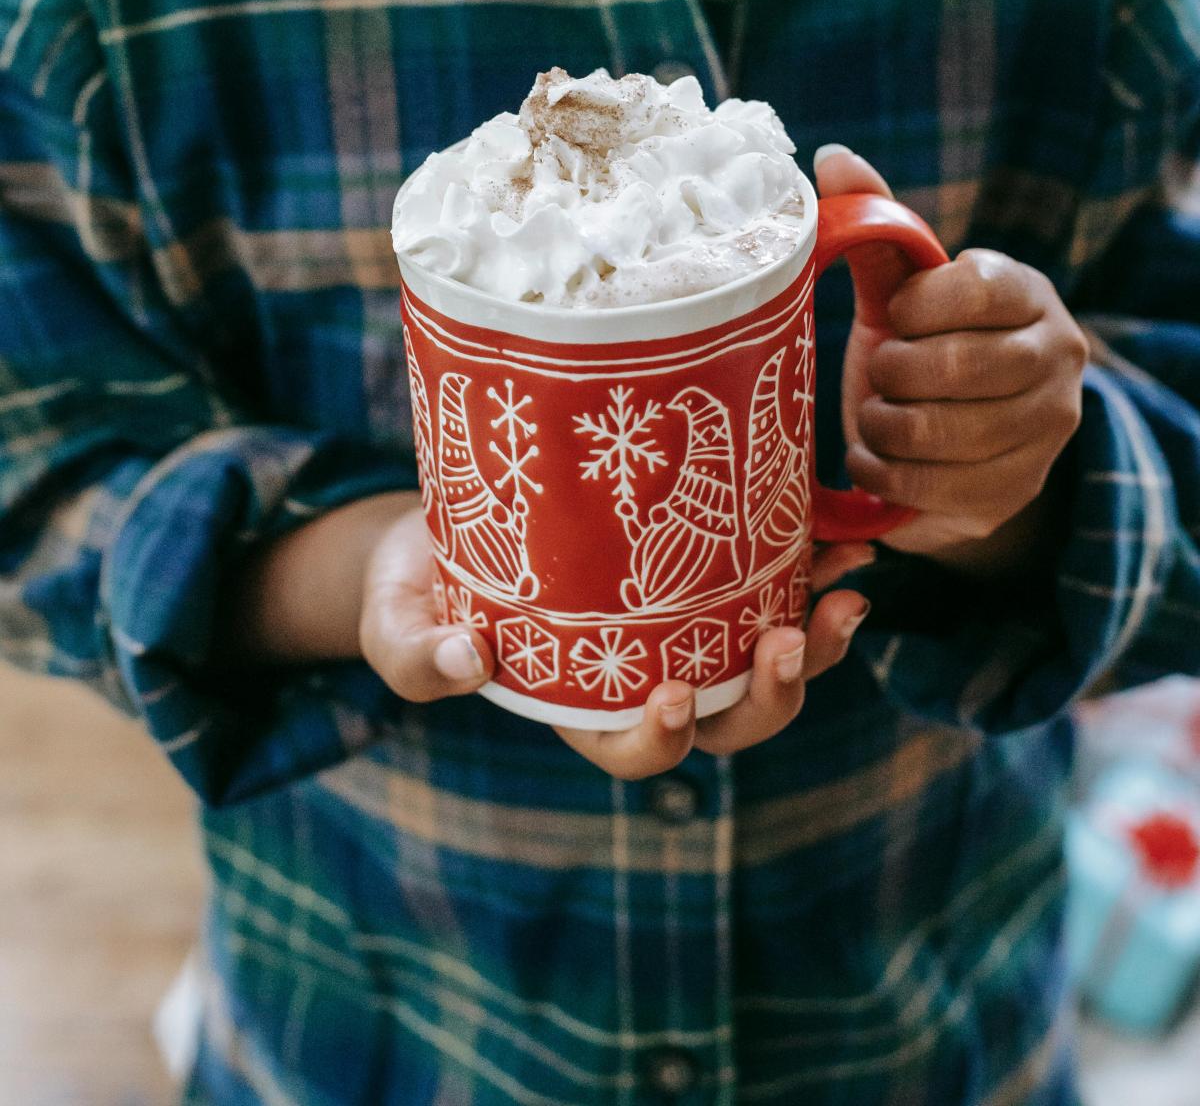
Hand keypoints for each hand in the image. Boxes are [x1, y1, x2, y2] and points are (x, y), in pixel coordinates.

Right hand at [361, 510, 872, 778]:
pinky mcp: (703, 568)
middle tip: (789, 638)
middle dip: (774, 692)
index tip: (677, 696)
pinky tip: (843, 532)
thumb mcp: (396, 624)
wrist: (442, 525)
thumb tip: (463, 662)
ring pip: (768, 659)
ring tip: (848, 589)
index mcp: (580, 709)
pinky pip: (770, 583)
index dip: (665, 739)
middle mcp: (644, 678)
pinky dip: (811, 565)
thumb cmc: (416, 593)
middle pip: (730, 719)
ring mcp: (682, 626)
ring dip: (816, 637)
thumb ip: (415, 655)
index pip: (636, 750)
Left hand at [815, 147, 1088, 573]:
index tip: (892, 317)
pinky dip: (887, 475)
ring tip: (873, 418)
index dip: (915, 307)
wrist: (953, 440)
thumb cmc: (921, 344)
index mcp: (1028, 292)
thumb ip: (875, 227)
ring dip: (884, 427)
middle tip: (878, 374)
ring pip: (944, 432)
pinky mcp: (1018, 491)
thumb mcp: (900, 289)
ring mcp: (1047, 429)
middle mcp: (1059, 356)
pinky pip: (937, 488)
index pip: (974, 288)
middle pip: (957, 367)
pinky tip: (874, 459)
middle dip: (893, 374)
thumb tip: (832, 158)